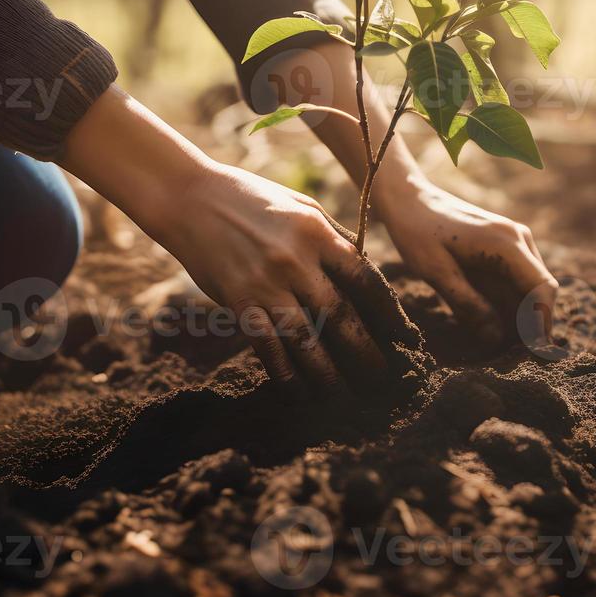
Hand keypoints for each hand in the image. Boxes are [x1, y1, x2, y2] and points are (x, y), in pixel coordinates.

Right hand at [160, 163, 412, 393]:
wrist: (191, 198)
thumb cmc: (253, 199)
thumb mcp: (302, 208)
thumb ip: (332, 238)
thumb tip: (364, 271)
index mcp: (317, 232)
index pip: (364, 278)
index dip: (387, 311)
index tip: (403, 335)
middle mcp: (295, 260)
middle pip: (340, 315)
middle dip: (366, 351)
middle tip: (386, 379)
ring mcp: (265, 283)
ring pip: (306, 340)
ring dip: (328, 374)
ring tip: (347, 398)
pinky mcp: (238, 301)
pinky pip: (267, 346)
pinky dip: (285, 374)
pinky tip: (299, 392)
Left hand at [375, 177, 556, 348]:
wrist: (410, 199)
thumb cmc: (418, 232)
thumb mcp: (436, 272)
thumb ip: (467, 304)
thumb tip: (496, 338)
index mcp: (506, 243)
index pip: (542, 289)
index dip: (543, 324)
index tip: (534, 354)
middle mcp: (519, 239)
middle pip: (542, 291)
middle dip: (534, 325)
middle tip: (515, 358)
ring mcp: (515, 241)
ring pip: (531, 287)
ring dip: (523, 316)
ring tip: (504, 348)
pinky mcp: (505, 247)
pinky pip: (517, 280)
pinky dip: (511, 303)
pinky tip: (494, 324)